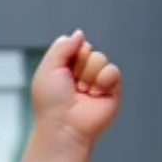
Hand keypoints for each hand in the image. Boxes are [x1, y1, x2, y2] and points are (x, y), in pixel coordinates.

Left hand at [31, 30, 121, 146]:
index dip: (70, 54)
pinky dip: (103, 80)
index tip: (63, 71)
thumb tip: (80, 34)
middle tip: (72, 85)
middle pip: (88, 50)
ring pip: (100, 58)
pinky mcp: (111, 91)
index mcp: (65, 70)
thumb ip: (62, 46)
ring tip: (82, 93)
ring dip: (88, 75)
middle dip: (79, 65)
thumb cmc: (51, 103)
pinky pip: (113, 71)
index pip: (75, 46)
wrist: (64, 127)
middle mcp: (81, 76)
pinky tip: (95, 94)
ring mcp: (97, 83)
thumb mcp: (48, 68)